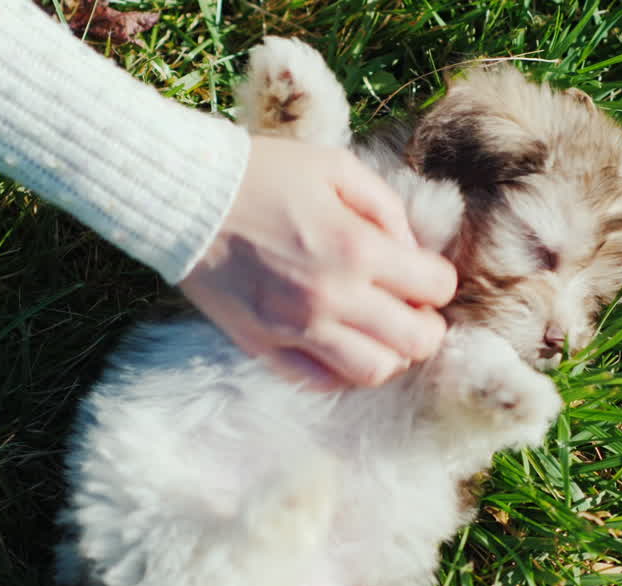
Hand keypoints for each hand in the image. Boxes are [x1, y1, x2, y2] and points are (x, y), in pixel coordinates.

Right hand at [179, 136, 456, 389]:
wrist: (184, 198)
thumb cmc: (263, 174)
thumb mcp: (335, 168)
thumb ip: (386, 208)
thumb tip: (411, 251)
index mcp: (357, 248)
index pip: (436, 287)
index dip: (437, 279)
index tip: (421, 272)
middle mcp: (332, 297)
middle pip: (417, 341)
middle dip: (426, 324)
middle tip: (411, 308)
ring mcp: (297, 329)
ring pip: (375, 372)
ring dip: (389, 354)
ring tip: (378, 330)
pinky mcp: (264, 348)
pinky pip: (320, 382)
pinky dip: (341, 370)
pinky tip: (340, 344)